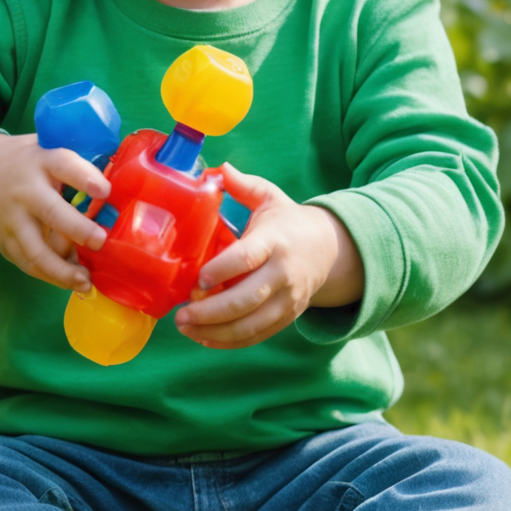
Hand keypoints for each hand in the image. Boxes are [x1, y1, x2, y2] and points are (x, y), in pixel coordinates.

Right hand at [0, 133, 112, 291]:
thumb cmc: (34, 165)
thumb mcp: (51, 151)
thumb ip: (81, 166)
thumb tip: (125, 186)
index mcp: (43, 161)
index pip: (64, 165)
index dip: (85, 178)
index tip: (105, 191)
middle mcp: (25, 190)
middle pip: (51, 212)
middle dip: (77, 230)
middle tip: (100, 241)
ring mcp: (12, 219)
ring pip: (36, 250)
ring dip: (62, 270)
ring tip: (86, 281)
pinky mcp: (5, 242)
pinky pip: (28, 265)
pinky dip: (51, 277)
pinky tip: (71, 283)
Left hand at [174, 164, 362, 347]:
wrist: (329, 250)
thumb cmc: (288, 223)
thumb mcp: (270, 198)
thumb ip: (244, 186)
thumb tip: (219, 168)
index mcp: (274, 241)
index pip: (247, 258)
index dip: (222, 270)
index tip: (198, 280)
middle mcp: (283, 274)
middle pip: (247, 299)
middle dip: (211, 312)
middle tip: (181, 314)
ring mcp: (287, 299)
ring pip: (251, 324)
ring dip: (216, 332)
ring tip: (185, 328)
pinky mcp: (287, 317)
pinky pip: (257, 336)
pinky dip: (230, 341)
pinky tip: (204, 338)